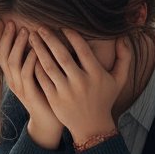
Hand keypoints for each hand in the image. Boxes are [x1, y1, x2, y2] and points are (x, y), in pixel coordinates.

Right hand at [0, 19, 61, 149]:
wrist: (49, 121)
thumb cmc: (46, 92)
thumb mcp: (37, 71)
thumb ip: (33, 54)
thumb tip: (35, 30)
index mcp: (11, 73)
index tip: (2, 19)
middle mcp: (11, 79)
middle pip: (1, 55)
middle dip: (6, 37)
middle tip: (12, 22)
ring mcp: (19, 87)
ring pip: (13, 63)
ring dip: (18, 46)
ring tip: (25, 31)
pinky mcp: (30, 94)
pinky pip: (27, 76)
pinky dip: (31, 62)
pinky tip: (36, 52)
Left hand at [28, 28, 132, 143]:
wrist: (92, 126)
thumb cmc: (105, 99)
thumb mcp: (119, 80)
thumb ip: (124, 58)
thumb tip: (122, 37)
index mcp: (96, 74)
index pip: (82, 50)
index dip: (72, 36)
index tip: (62, 26)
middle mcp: (81, 82)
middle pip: (62, 56)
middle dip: (50, 39)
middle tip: (40, 27)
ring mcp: (66, 91)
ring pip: (49, 66)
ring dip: (39, 50)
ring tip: (32, 38)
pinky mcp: (54, 99)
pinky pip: (42, 79)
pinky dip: (35, 67)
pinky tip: (30, 56)